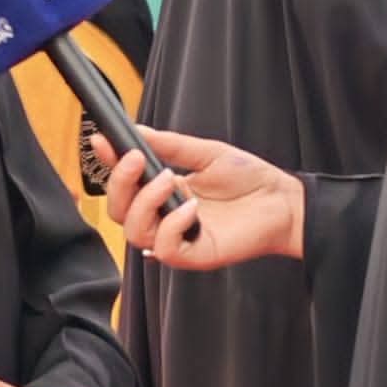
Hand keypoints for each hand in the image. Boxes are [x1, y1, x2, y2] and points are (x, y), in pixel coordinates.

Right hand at [93, 127, 304, 269]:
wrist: (284, 202)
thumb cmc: (250, 180)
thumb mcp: (205, 153)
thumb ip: (168, 145)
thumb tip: (135, 130)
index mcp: (164, 192)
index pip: (124, 185)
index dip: (108, 165)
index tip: (102, 141)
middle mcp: (165, 217)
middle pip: (119, 212)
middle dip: (119, 183)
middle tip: (136, 158)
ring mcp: (177, 238)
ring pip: (134, 232)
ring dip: (145, 202)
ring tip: (170, 178)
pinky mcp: (194, 256)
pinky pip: (164, 249)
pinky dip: (171, 226)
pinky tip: (191, 209)